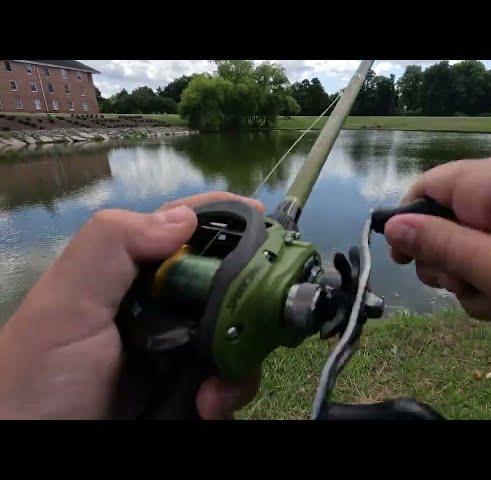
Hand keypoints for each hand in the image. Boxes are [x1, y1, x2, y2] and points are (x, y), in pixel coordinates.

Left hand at [0, 191, 263, 418]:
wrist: (34, 448)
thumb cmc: (41, 376)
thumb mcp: (66, 303)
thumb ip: (112, 246)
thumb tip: (186, 218)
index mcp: (132, 275)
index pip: (185, 232)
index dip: (224, 220)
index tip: (263, 218)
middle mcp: (161, 308)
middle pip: (227, 284)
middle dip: (248, 298)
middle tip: (263, 315)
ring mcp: (178, 352)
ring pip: (236, 335)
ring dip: (240, 355)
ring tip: (216, 387)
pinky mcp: (188, 393)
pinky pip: (229, 382)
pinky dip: (230, 393)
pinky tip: (210, 407)